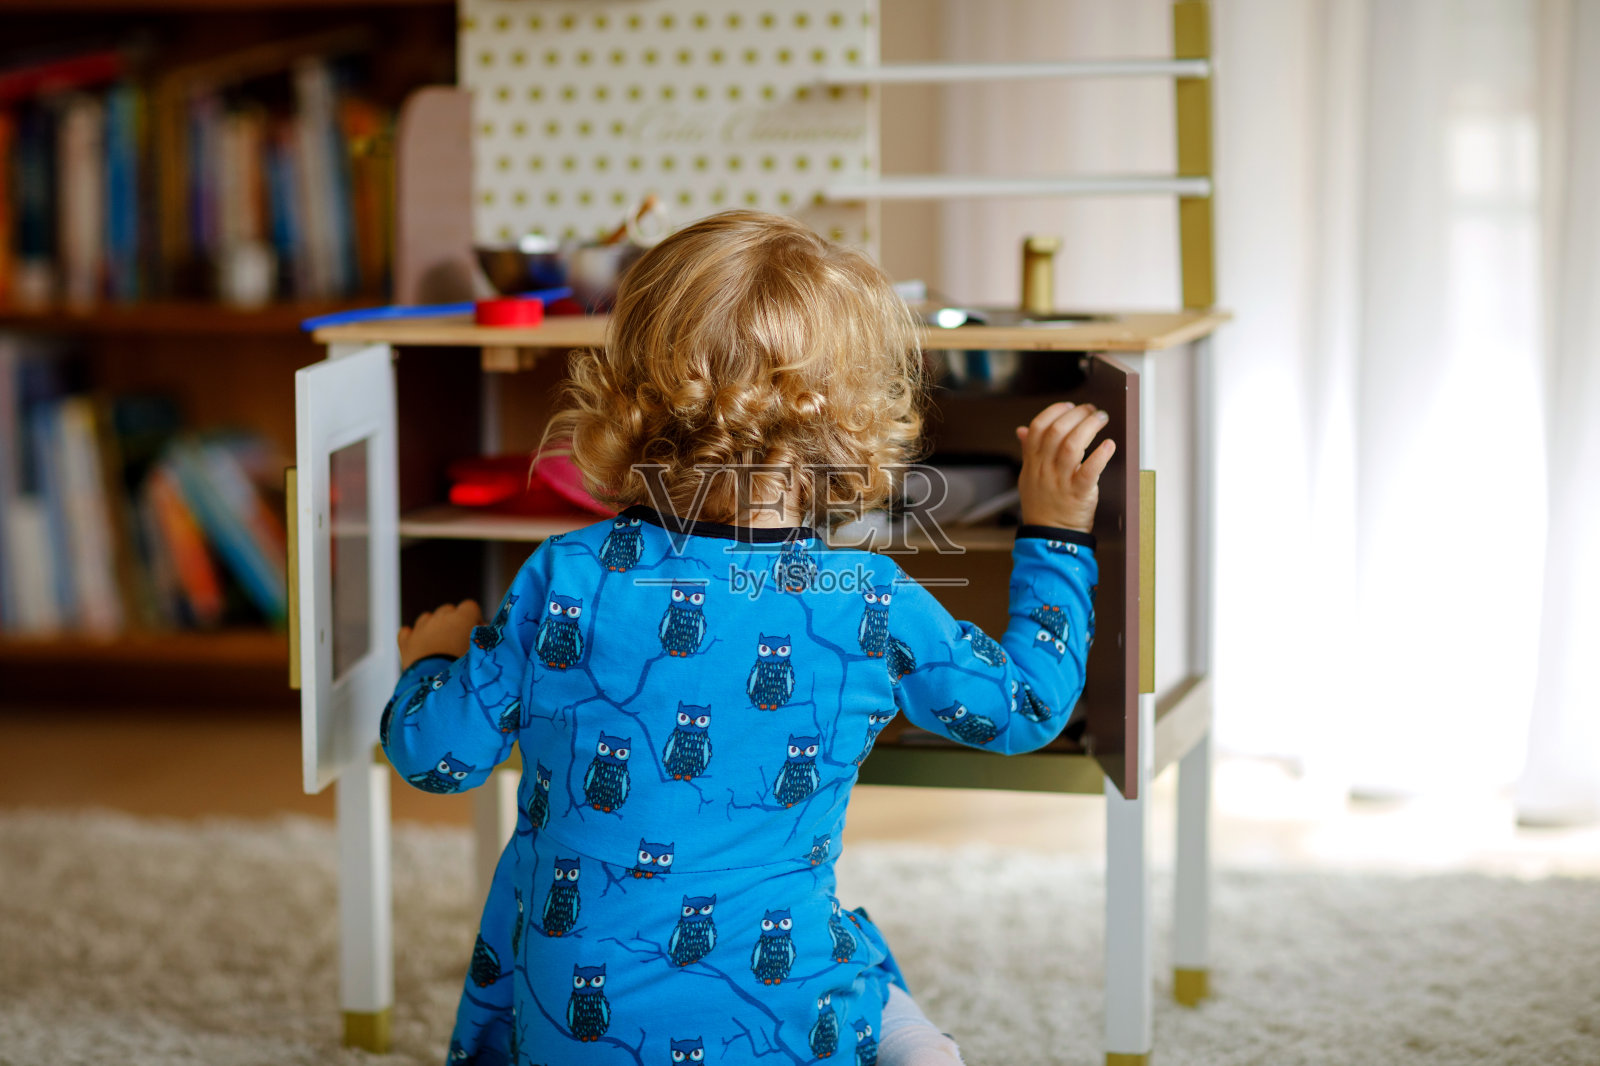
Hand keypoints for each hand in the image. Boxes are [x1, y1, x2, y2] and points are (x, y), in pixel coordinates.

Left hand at [397, 599, 482, 670]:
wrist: (435, 686)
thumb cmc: (464, 670)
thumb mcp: (482, 653)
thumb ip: (483, 639)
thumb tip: (484, 632)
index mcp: (461, 618)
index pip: (470, 607)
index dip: (473, 619)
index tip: (475, 634)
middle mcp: (439, 618)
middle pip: (448, 610)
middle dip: (453, 622)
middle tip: (458, 643)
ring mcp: (420, 629)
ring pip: (427, 618)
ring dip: (433, 628)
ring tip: (439, 647)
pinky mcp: (405, 642)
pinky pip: (407, 632)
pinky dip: (412, 638)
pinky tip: (418, 649)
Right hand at [1016, 402, 1116, 533]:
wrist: (1049, 537)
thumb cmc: (1042, 506)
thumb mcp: (1028, 476)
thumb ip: (1028, 451)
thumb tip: (1023, 430)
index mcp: (1033, 462)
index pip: (1037, 428)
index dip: (1054, 412)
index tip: (1069, 406)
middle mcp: (1045, 468)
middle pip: (1057, 431)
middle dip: (1076, 414)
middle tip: (1091, 410)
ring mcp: (1061, 481)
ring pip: (1073, 445)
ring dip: (1089, 427)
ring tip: (1101, 419)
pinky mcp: (1078, 493)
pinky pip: (1089, 471)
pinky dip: (1101, 456)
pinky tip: (1109, 446)